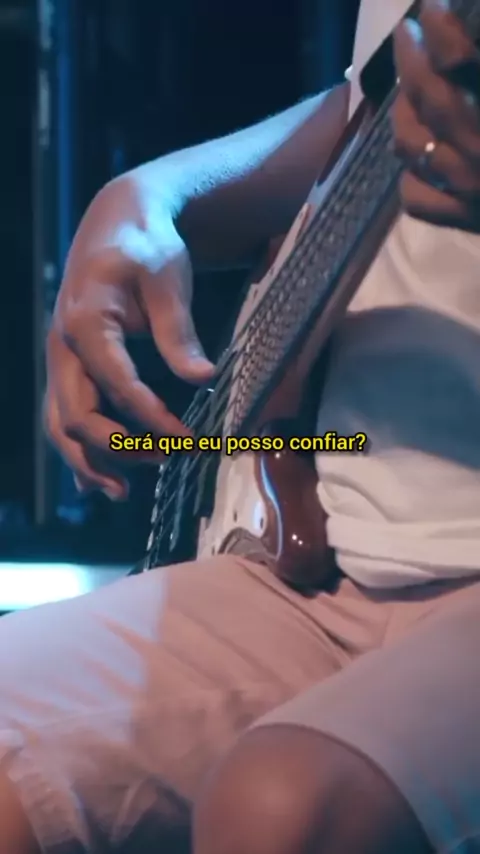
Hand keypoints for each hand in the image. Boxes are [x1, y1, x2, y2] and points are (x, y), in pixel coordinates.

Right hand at [45, 171, 214, 499]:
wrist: (117, 227)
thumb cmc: (145, 249)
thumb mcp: (167, 280)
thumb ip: (180, 332)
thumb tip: (203, 379)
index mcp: (86, 323)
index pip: (116, 385)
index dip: (152, 419)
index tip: (188, 439)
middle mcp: (63, 348)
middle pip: (76, 416)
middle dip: (119, 447)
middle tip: (166, 459)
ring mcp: (61, 361)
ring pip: (61, 424)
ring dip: (90, 460)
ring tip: (123, 491)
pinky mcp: (70, 370)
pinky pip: (64, 417)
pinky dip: (79, 451)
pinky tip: (100, 479)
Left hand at [393, 0, 479, 231]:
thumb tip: (464, 59)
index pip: (458, 60)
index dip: (440, 26)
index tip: (430, 4)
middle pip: (429, 97)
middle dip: (411, 57)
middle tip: (407, 31)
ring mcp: (469, 189)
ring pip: (411, 145)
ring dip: (402, 111)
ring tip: (407, 91)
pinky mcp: (468, 220)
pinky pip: (418, 200)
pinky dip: (410, 176)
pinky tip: (419, 159)